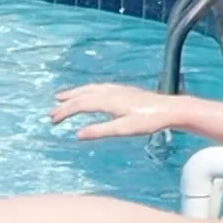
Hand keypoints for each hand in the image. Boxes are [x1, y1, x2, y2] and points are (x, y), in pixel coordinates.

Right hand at [48, 84, 187, 139]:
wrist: (170, 109)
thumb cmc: (149, 121)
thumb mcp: (124, 129)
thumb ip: (100, 131)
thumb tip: (78, 134)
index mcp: (108, 101)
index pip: (80, 105)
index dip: (64, 112)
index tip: (52, 120)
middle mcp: (110, 92)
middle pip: (82, 95)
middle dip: (65, 102)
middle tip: (51, 111)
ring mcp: (117, 90)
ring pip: (90, 89)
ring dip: (75, 93)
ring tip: (62, 97)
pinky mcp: (124, 91)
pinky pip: (99, 87)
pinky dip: (88, 90)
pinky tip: (89, 92)